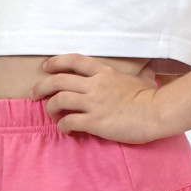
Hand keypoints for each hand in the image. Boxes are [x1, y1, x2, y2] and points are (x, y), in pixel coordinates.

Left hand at [29, 54, 163, 143]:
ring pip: (59, 101)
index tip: (45, 67)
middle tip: (34, 94)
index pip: (74, 61)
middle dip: (41, 87)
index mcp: (104, 72)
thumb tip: (145, 72)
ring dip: (50, 108)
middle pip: (58, 80)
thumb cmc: (150, 97)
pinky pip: (68, 122)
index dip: (56, 62)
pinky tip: (65, 130)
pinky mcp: (94, 122)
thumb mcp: (139, 78)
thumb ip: (131, 74)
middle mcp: (95, 85)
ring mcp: (93, 103)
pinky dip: (62, 126)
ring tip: (52, 114)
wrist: (157, 113)